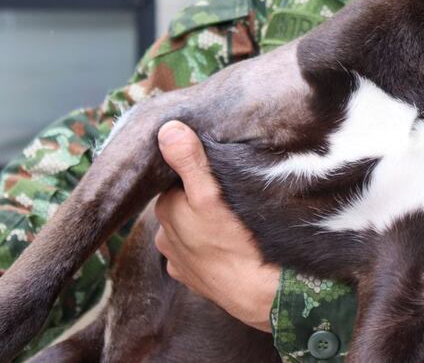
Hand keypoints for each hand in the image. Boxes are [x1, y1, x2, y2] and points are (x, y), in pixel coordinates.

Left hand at [154, 120, 280, 331]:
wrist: (259, 293)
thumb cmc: (235, 241)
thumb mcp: (211, 193)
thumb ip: (189, 160)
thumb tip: (167, 129)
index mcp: (165, 210)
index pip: (177, 179)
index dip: (197, 173)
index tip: (218, 171)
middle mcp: (164, 236)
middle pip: (182, 204)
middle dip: (199, 198)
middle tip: (229, 194)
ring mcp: (178, 260)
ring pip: (189, 229)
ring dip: (204, 223)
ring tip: (231, 220)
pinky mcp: (193, 279)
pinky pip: (197, 252)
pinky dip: (208, 246)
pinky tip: (227, 243)